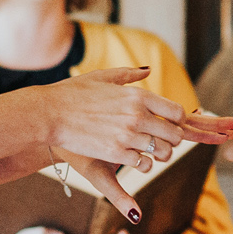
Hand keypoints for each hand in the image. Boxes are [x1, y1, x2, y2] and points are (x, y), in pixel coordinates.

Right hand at [34, 69, 232, 223]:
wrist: (49, 113)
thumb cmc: (74, 93)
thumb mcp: (103, 77)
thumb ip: (129, 75)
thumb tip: (147, 69)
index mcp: (139, 95)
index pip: (178, 112)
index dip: (183, 122)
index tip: (182, 126)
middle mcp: (138, 115)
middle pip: (176, 135)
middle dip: (174, 141)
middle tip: (168, 142)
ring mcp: (128, 135)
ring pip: (163, 152)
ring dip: (160, 154)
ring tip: (148, 149)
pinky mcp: (116, 153)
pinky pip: (143, 164)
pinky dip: (142, 163)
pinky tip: (134, 159)